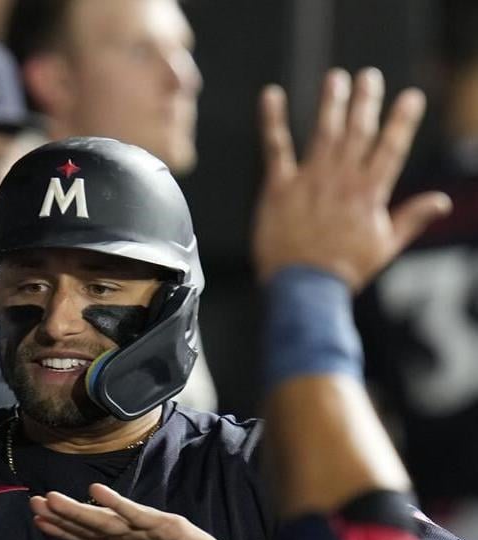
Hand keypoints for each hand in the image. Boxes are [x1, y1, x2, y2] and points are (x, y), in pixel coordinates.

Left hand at [30, 484, 260, 539]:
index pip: (84, 537)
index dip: (61, 530)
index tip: (36, 520)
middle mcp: (129, 533)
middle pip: (90, 523)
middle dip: (62, 514)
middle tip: (35, 502)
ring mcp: (146, 526)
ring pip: (107, 518)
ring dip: (80, 509)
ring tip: (54, 499)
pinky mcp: (166, 525)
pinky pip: (138, 515)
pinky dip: (118, 504)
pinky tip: (96, 493)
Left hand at [253, 67, 451, 291]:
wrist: (305, 289)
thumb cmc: (344, 271)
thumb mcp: (385, 247)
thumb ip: (411, 219)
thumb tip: (441, 202)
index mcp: (369, 194)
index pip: (391, 148)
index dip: (401, 121)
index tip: (410, 98)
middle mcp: (342, 181)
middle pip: (358, 132)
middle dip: (365, 101)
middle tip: (369, 76)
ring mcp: (311, 181)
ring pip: (324, 133)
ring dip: (331, 103)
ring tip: (336, 78)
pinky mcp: (280, 188)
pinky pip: (276, 148)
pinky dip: (273, 121)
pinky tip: (271, 97)